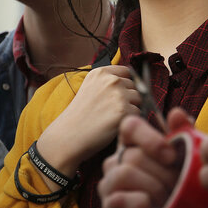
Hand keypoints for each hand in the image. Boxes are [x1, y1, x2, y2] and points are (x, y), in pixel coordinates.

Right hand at [37, 65, 141, 180]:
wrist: (69, 135)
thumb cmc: (80, 115)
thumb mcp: (90, 88)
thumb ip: (108, 83)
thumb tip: (133, 82)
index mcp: (101, 72)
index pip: (127, 72)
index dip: (125, 84)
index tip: (118, 95)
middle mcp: (111, 80)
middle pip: (135, 86)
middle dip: (128, 98)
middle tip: (112, 110)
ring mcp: (118, 95)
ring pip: (139, 99)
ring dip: (131, 108)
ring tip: (113, 117)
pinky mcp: (124, 111)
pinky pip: (138, 113)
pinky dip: (130, 120)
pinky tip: (114, 124)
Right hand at [100, 108, 193, 207]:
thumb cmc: (175, 187)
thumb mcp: (183, 161)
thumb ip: (182, 137)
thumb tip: (177, 113)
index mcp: (133, 145)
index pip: (130, 126)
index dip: (150, 138)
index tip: (171, 157)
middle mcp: (115, 160)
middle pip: (134, 155)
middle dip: (163, 174)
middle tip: (176, 186)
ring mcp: (108, 183)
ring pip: (125, 173)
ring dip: (154, 188)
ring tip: (166, 198)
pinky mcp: (108, 204)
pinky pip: (120, 198)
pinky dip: (142, 204)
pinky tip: (151, 206)